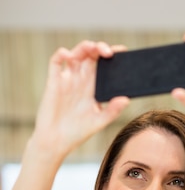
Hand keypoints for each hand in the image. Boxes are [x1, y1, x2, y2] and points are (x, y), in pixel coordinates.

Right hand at [32, 40, 130, 159]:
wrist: (56, 142)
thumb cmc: (78, 132)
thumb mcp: (99, 122)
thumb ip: (112, 111)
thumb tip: (126, 99)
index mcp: (94, 87)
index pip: (104, 66)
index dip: (112, 57)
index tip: (123, 52)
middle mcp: (81, 80)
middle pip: (91, 56)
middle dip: (100, 48)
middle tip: (108, 52)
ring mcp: (68, 79)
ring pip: (76, 54)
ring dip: (84, 47)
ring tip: (92, 47)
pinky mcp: (54, 81)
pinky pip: (56, 61)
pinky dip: (62, 54)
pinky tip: (69, 56)